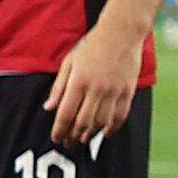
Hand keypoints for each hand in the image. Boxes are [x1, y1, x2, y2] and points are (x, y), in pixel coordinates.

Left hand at [46, 17, 147, 146]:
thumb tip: (49, 107)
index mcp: (78, 81)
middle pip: (83, 121)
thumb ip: (59, 87)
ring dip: (91, 133)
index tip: (56, 138)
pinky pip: (120, 115)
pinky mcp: (128, 91)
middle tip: (68, 143)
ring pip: (101, 121)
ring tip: (84, 138)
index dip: (59, 130)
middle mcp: (96, 88)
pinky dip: (112, 127)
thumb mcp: (69, 62)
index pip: (66, 113)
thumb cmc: (92, 45)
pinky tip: (105, 132)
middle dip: (73, 136)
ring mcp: (114, 91)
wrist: (121, 33)